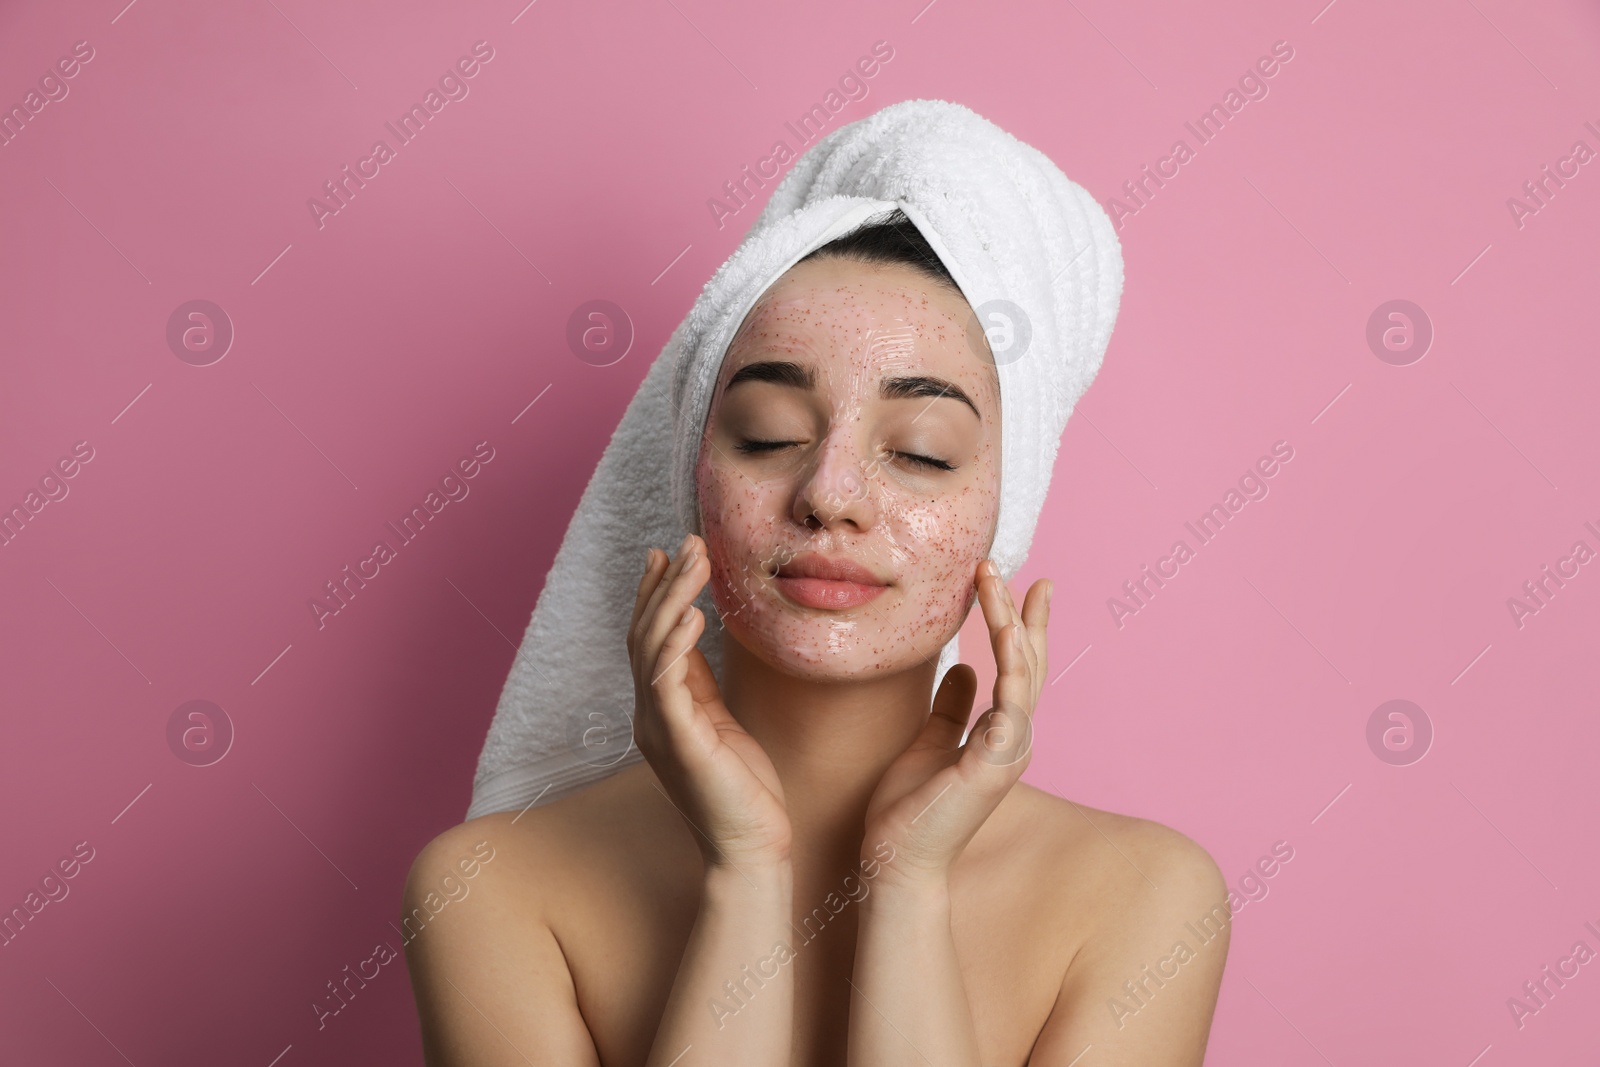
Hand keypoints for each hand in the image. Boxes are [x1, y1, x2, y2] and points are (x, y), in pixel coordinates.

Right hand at [629, 533, 791, 871]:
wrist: (751, 849)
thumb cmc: (743, 789)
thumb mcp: (720, 722)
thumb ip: (702, 682)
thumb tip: (695, 631)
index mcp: (659, 710)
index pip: (648, 639)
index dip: (654, 593)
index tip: (667, 552)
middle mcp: (649, 715)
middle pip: (643, 634)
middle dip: (664, 583)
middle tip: (689, 541)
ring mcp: (658, 729)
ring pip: (651, 649)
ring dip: (672, 599)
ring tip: (694, 560)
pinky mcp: (679, 743)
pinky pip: (668, 684)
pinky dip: (676, 644)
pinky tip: (693, 614)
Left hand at [861, 558, 1049, 887]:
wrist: (896, 861)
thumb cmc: (908, 810)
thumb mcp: (928, 743)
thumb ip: (950, 708)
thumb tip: (961, 669)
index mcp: (997, 735)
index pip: (1018, 670)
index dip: (1021, 627)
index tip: (1020, 585)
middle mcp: (1012, 740)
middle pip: (1030, 664)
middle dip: (1024, 615)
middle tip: (1021, 572)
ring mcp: (1009, 751)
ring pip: (1023, 673)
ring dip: (1011, 623)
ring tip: (994, 580)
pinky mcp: (995, 762)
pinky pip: (1011, 702)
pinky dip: (1012, 664)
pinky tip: (1005, 631)